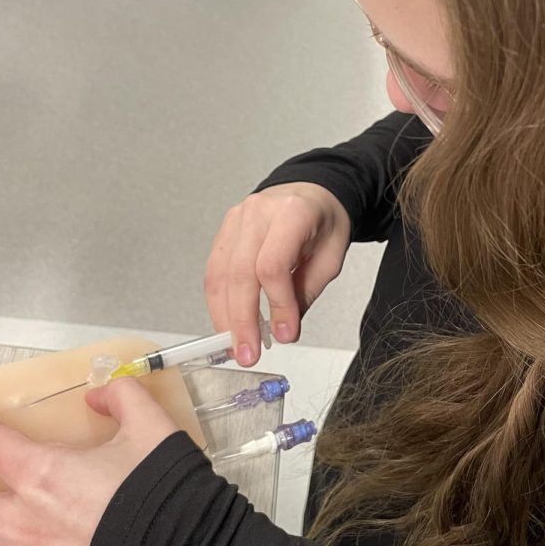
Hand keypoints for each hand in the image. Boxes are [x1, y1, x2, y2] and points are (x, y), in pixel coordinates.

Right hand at [205, 182, 350, 364]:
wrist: (312, 192)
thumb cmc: (324, 222)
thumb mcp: (331, 258)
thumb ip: (306, 292)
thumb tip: (283, 328)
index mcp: (292, 213)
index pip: (273, 265)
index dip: (276, 304)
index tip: (285, 334)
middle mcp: (258, 212)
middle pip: (240, 272)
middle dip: (242, 320)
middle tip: (249, 353)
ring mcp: (236, 219)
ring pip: (219, 274)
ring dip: (224, 316)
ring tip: (236, 346)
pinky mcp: (224, 230)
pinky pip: (214, 271)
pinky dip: (219, 302)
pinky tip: (227, 324)